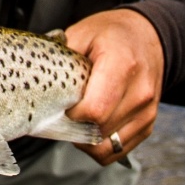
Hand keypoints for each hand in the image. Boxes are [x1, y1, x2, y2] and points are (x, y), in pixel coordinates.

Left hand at [64, 8, 163, 165]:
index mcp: (122, 65)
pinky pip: (117, 151)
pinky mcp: (147, 125)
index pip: (95, 110)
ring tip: (78, 118)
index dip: (70, 113)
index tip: (61, 103)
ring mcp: (146, 112)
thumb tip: (37, 80)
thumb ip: (62, 58)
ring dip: (85, 140)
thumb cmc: (111, 34)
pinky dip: (98, 145)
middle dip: (74, 126)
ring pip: (107, 148)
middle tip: (64, 110)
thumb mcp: (82, 32)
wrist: (148, 36)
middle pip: (99, 130)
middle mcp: (140, 92)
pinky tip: (91, 125)